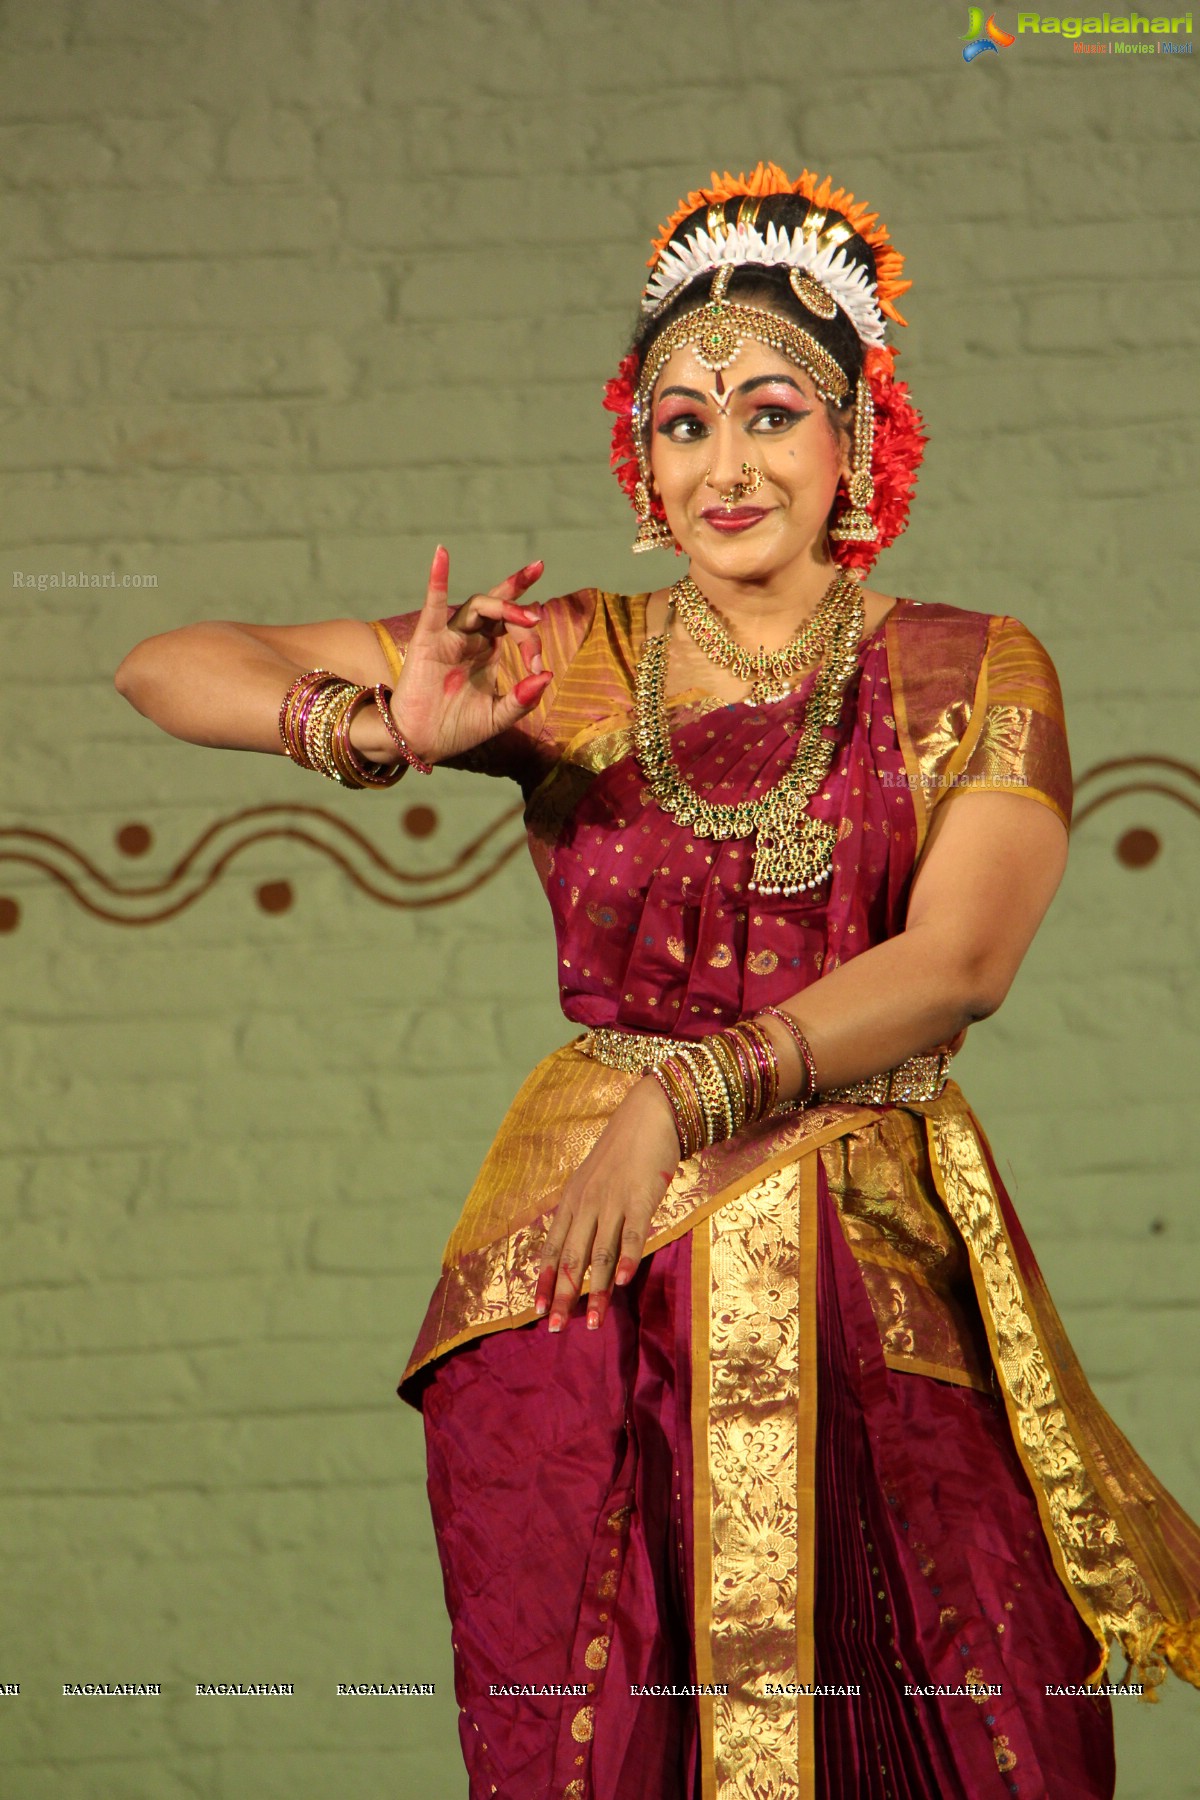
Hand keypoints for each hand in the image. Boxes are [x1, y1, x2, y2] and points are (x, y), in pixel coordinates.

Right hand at [389, 545, 552, 764]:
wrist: (419, 742)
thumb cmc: (456, 729)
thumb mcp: (497, 717)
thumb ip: (522, 700)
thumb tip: (547, 676)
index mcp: (489, 651)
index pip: (517, 630)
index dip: (532, 643)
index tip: (538, 668)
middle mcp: (471, 638)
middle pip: (499, 607)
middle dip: (520, 597)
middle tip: (540, 594)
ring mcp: (449, 637)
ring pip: (477, 605)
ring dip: (503, 605)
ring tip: (527, 616)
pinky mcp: (427, 641)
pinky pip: (432, 605)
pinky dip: (437, 578)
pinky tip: (442, 554)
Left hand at [534, 1077, 681, 1332]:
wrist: (649, 1114)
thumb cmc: (623, 1150)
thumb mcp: (594, 1180)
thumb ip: (586, 1211)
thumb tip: (579, 1244)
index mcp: (573, 1201)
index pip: (551, 1248)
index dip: (542, 1280)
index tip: (534, 1310)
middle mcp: (587, 1204)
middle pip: (570, 1258)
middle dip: (561, 1296)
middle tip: (555, 1328)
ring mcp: (613, 1202)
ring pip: (600, 1253)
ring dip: (596, 1290)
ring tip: (594, 1321)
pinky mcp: (640, 1198)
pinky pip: (632, 1234)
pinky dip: (626, 1259)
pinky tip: (622, 1283)